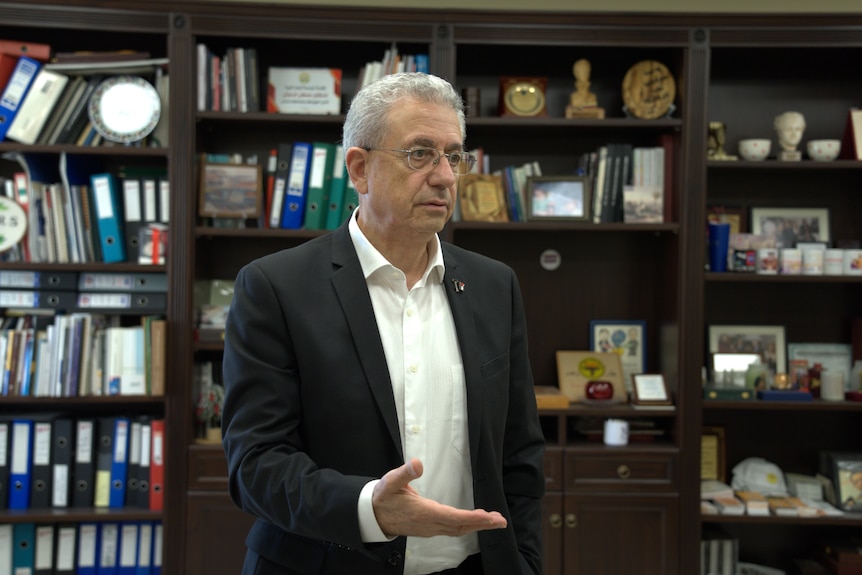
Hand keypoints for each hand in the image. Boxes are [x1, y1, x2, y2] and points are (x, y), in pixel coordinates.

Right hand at [372, 458, 506, 537]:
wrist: (373, 516)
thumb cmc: (383, 497)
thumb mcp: (390, 481)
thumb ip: (405, 472)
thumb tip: (418, 463)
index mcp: (423, 512)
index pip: (453, 517)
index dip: (472, 518)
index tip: (488, 516)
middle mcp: (429, 524)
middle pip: (460, 526)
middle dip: (481, 524)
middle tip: (500, 521)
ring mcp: (430, 528)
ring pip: (458, 529)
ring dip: (476, 525)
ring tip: (493, 521)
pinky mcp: (430, 528)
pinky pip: (452, 529)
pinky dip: (466, 526)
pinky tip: (475, 522)